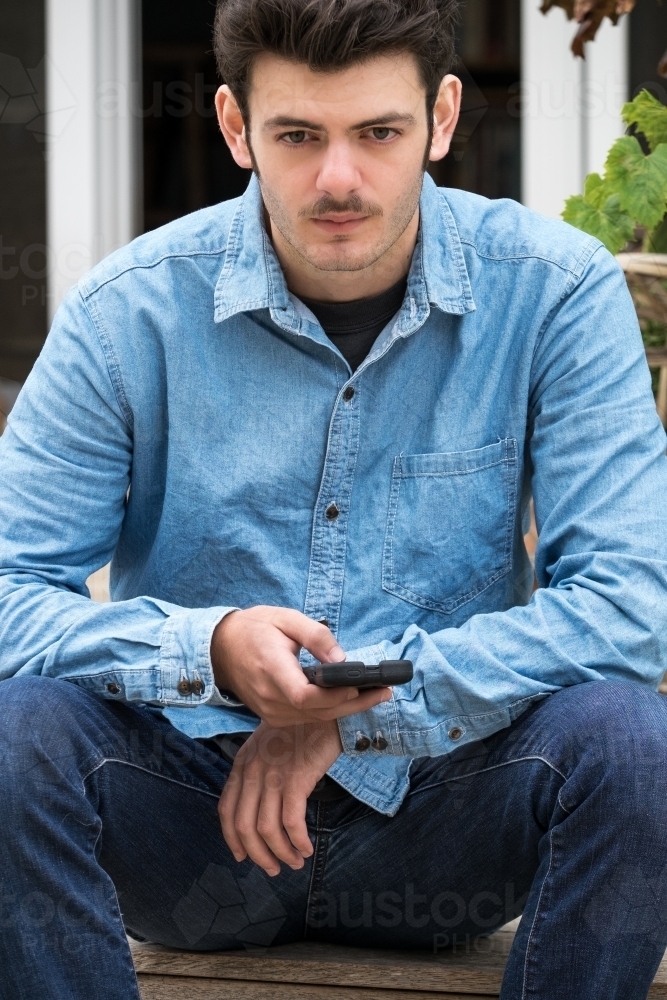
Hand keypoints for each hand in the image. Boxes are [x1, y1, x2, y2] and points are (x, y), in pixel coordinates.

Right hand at [211, 605, 390, 725]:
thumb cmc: (254, 628)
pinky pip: (305, 718)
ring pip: (314, 718)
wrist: (220, 648)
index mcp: (271, 669)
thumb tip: (342, 657)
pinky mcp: (271, 716)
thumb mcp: (286, 618)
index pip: (304, 695)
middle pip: (316, 711)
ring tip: (375, 695)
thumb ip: (315, 635)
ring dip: (345, 709)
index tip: (360, 686)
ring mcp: (268, 710)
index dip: (334, 695)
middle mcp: (269, 696)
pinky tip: (348, 700)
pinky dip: (329, 711)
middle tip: (384, 692)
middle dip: (354, 704)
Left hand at [219, 719, 342, 875]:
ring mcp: (273, 773)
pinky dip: (298, 841)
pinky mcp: (296, 778)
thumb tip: (259, 807)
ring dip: (280, 853)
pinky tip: (306, 848)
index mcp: (242, 762)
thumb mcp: (267, 745)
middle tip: (274, 869)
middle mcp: (253, 769)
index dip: (232, 838)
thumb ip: (258, 771)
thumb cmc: (300, 728)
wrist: (324, 707)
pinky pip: (291, 821)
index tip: (243, 856)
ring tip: (294, 862)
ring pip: (266, 829)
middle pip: (244, 825)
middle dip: (258, 854)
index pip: (226, 809)